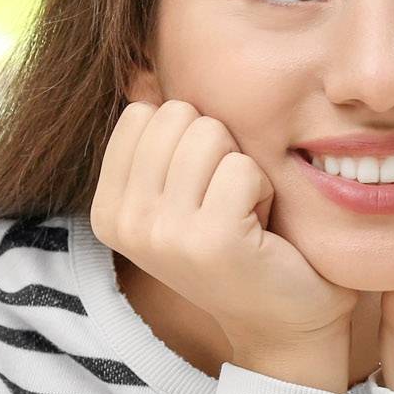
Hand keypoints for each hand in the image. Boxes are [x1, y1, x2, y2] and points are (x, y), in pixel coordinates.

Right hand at [90, 99, 359, 358]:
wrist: (284, 323)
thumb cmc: (243, 244)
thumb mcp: (185, 190)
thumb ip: (159, 139)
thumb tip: (139, 70)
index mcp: (108, 208)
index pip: (142, 113)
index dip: (189, 139)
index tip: (203, 190)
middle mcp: (126, 223)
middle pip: (179, 116)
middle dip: (219, 149)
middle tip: (230, 203)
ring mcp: (163, 234)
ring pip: (211, 135)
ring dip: (243, 168)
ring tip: (244, 214)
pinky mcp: (210, 240)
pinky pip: (243, 166)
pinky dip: (264, 189)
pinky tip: (262, 228)